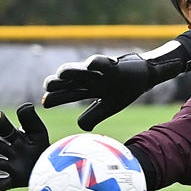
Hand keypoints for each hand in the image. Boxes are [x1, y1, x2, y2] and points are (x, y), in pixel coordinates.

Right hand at [0, 104, 49, 190]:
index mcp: (14, 138)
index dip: (1, 123)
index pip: (4, 129)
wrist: (53, 168)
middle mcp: (8, 151)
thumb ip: (31, 119)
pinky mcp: (12, 180)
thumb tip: (25, 106)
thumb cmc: (42, 147)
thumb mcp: (39, 132)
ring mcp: (9, 166)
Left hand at [43, 53, 184, 130]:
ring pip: (83, 70)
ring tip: (62, 73)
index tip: (45, 103)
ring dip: (71, 71)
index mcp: (89, 90)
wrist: (146, 75)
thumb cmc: (125, 90)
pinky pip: (104, 63)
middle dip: (58, 83)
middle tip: (49, 86)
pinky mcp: (114, 66)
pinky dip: (97, 63)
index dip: (56, 97)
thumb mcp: (110, 107)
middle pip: (70, 81)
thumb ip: (95, 116)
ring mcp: (101, 72)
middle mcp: (91, 79)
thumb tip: (82, 127)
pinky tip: (90, 65)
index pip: (68, 93)